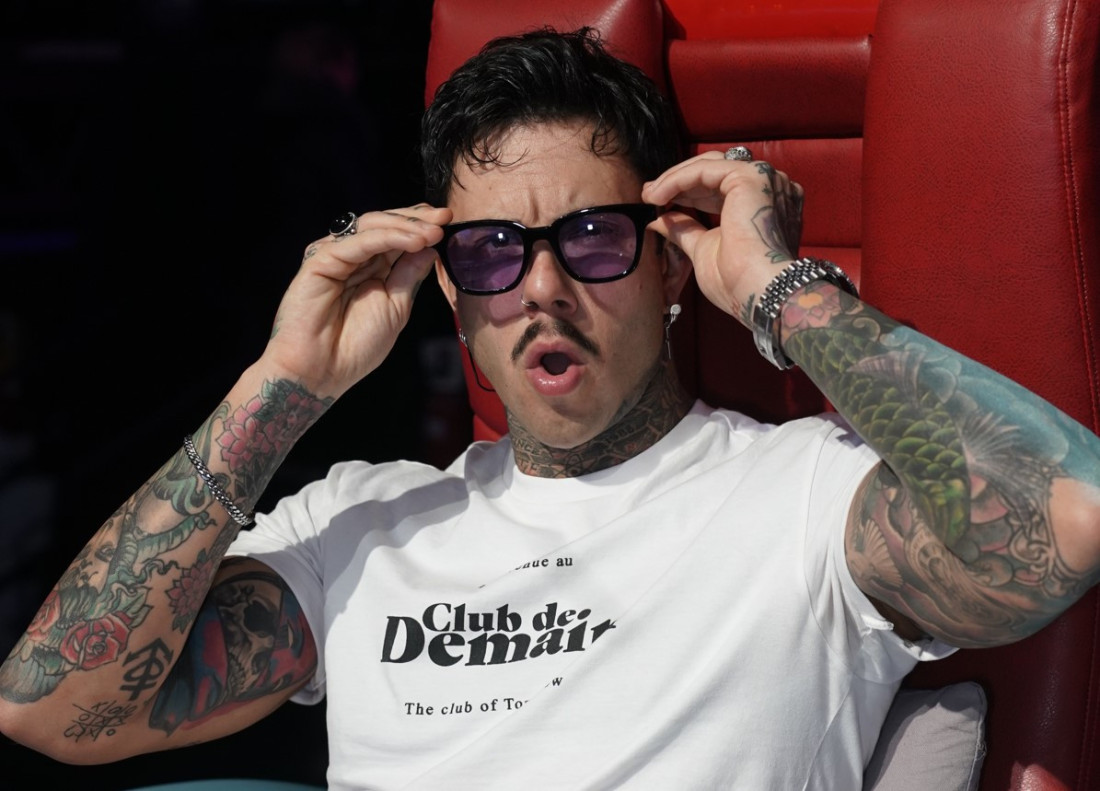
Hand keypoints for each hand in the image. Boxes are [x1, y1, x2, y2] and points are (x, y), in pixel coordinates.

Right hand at [258, 204, 452, 397]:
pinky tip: (413, 241)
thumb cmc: (356, 347)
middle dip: (416, 219)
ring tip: (433, 233)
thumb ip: (409, 275)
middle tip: (445, 217)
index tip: (448, 222)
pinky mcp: (319, 260)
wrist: (322, 371)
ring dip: (406, 226)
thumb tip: (430, 247)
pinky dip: (388, 237)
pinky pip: (358, 242)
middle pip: (385, 225)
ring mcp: (334, 256)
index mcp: (371, 268)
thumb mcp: (396, 307)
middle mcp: (352, 257)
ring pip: (372, 227)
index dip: (421, 226)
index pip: (397, 236)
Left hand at [641, 151, 802, 325]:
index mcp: (763, 205)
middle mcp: (769, 187)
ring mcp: (763, 179)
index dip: (688, 193)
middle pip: (714, 173)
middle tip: (649, 195)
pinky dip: (677, 179)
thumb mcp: (704, 249)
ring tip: (649, 195)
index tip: (658, 203)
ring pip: (709, 166)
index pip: (720, 189)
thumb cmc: (738, 280)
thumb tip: (660, 221)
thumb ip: (686, 230)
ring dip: (675, 179)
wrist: (758, 291)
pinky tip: (656, 195)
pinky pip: (704, 170)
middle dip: (679, 183)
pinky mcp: (750, 176)